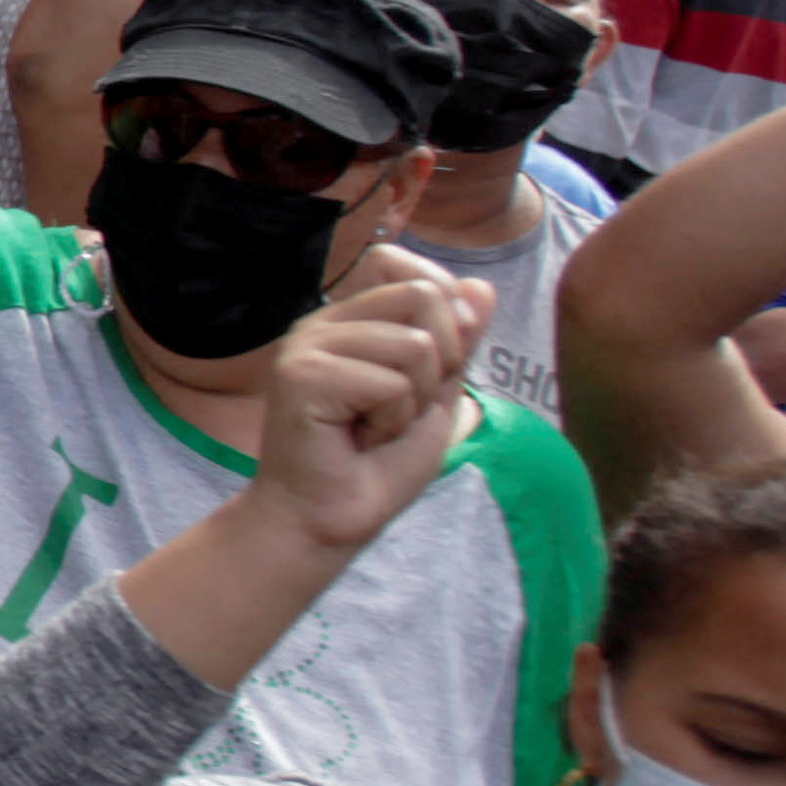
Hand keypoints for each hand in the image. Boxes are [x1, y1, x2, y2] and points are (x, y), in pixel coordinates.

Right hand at [240, 246, 486, 553]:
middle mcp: (323, 322)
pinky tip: (359, 440)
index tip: (436, 364)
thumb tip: (483, 285)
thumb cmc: (376, 465)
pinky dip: (392, 422)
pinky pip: (391, 383)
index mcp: (350, 320)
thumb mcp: (437, 394)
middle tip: (403, 407)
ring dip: (415, 401)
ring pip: (415, 344)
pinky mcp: (302, 375)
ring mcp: (307, 345)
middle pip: (422, 293)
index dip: (443, 306)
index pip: (404, 265)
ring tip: (377, 428)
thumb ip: (458, 340)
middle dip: (442, 360)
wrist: (331, 520)